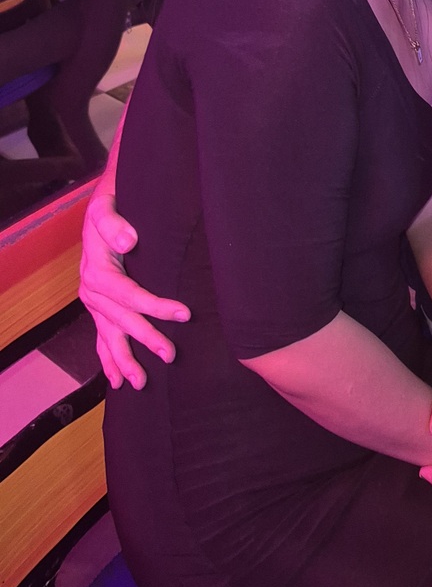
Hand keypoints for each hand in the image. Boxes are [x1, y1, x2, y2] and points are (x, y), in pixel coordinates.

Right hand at [80, 188, 189, 389]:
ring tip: (141, 383)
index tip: (184, 314)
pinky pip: (100, 336)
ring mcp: (93, 300)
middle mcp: (91, 288)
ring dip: (124, 360)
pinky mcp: (98, 306)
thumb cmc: (112, 203)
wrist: (104, 203)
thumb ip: (113, 222)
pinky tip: (116, 381)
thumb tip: (129, 240)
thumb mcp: (106, 205)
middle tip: (171, 355)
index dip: (154, 306)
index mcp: (96, 268)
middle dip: (146, 339)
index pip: (127, 293)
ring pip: (109, 335)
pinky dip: (107, 359)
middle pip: (120, 319)